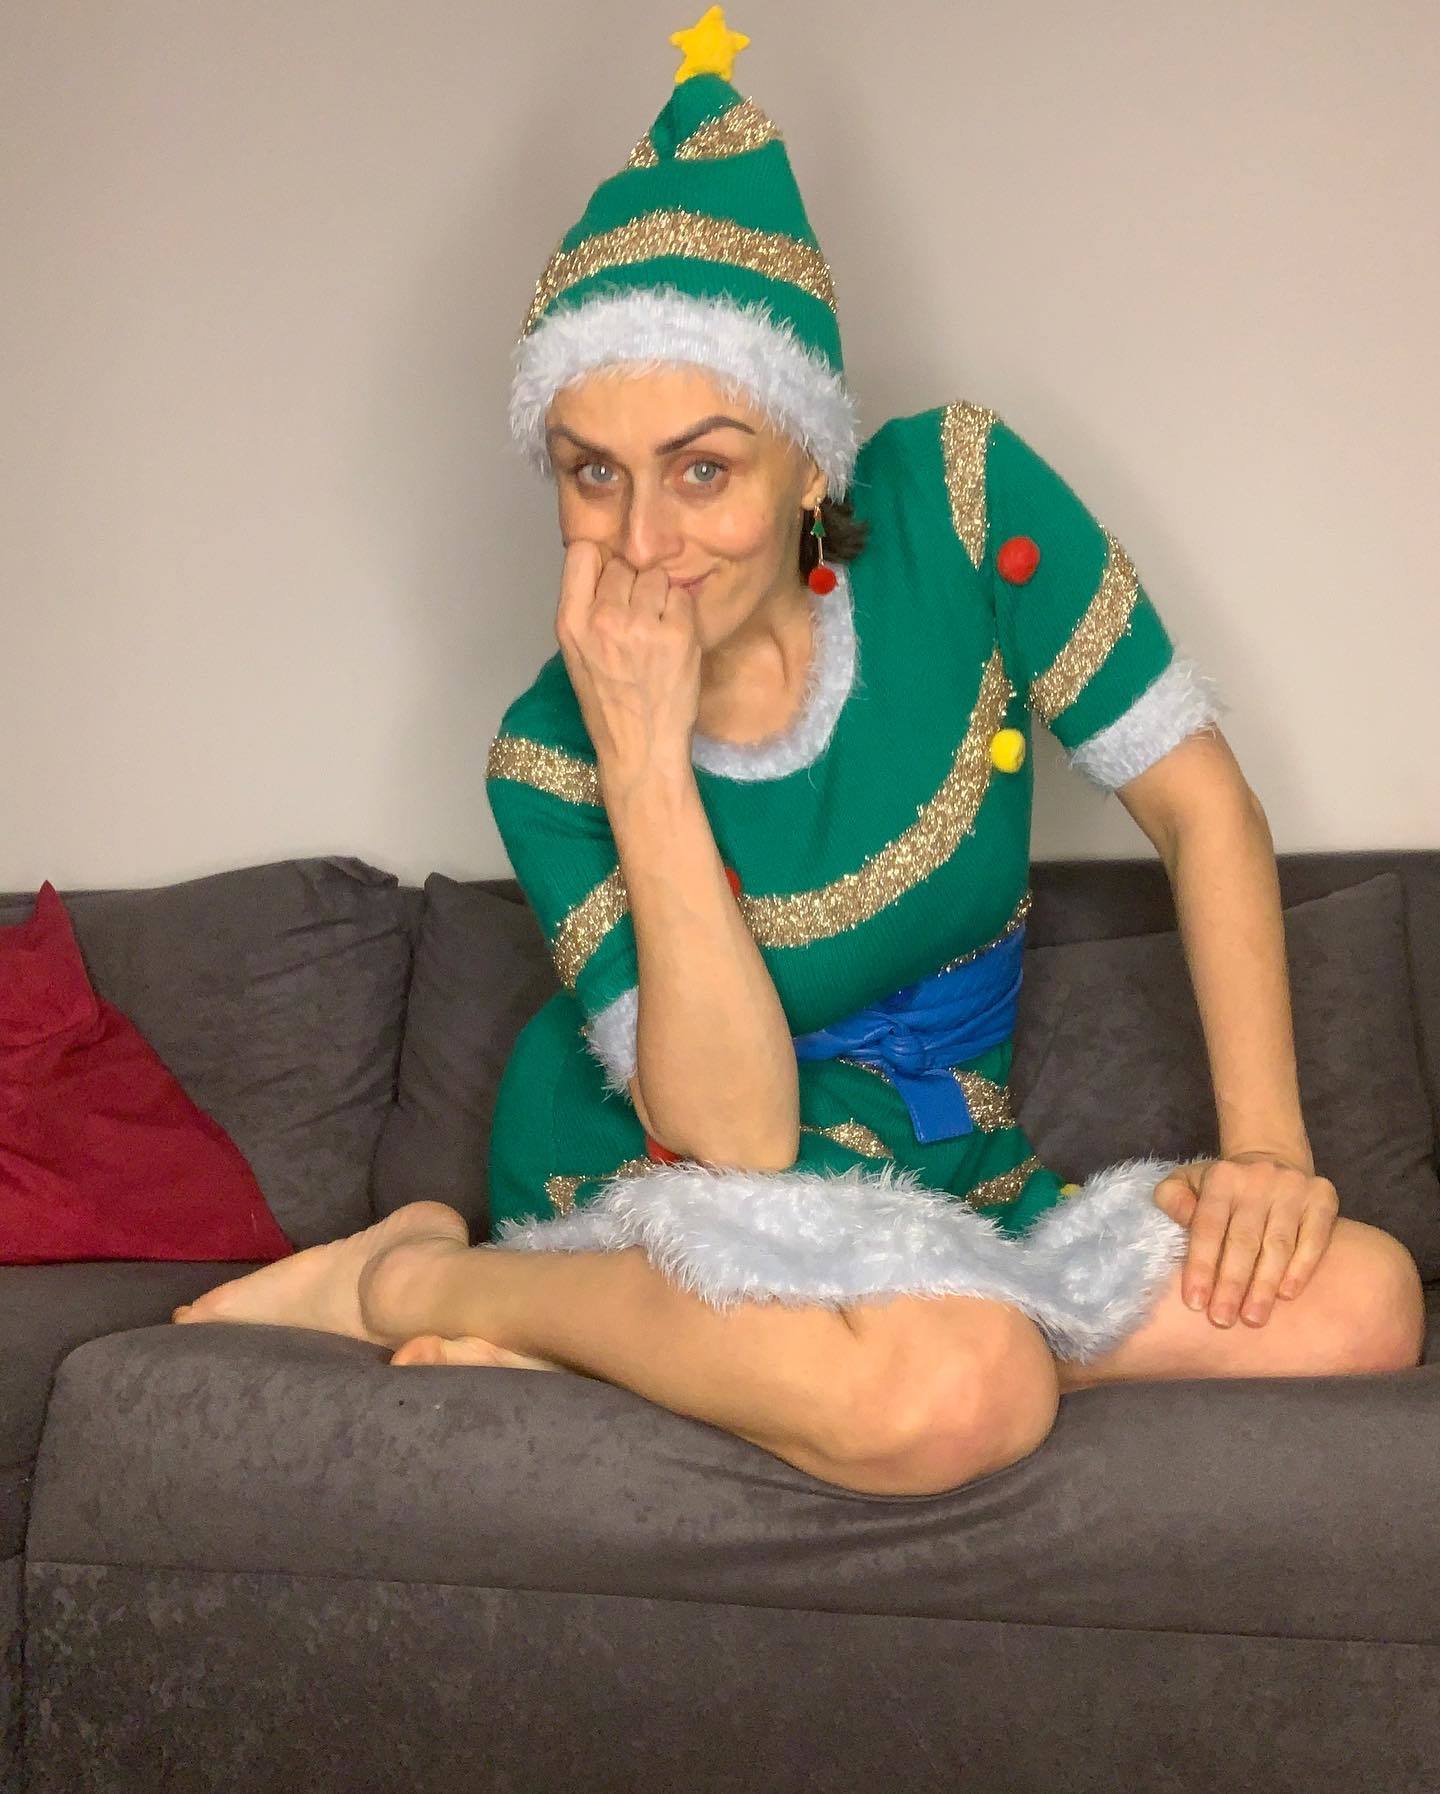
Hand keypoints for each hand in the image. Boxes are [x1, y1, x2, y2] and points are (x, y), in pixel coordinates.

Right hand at [554, 541, 701, 773]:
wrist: (641, 748)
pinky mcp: (677, 634)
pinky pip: (682, 597)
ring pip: (656, 576)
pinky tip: (674, 641)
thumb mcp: (577, 654)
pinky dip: (682, 614)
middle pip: (624, 564)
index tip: (609, 582)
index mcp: (570, 623)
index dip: (601, 562)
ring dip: (660, 597)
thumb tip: (609, 565)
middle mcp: (603, 619)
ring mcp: (641, 626)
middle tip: (638, 619)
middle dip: (633, 585)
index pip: (582, 552)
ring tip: (656, 631)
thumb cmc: (610, 704)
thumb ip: (587, 608)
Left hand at [1151, 1151, 1339, 1328]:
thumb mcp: (1187, 1181)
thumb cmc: (1224, 1186)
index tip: (1195, 1303)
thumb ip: (1174, 1198)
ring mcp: (1293, 1188)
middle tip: (1222, 1319)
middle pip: (1243, 1240)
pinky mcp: (1322, 1197)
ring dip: (1264, 1285)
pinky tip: (1287, 1294)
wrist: (1272, 1158)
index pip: (1208, 1226)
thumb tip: (1180, 1219)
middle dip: (1232, 1284)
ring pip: (1278, 1244)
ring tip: (1253, 1317)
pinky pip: (1314, 1238)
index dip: (1200, 1265)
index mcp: (1222, 1178)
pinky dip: (1301, 1268)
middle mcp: (1258, 1179)